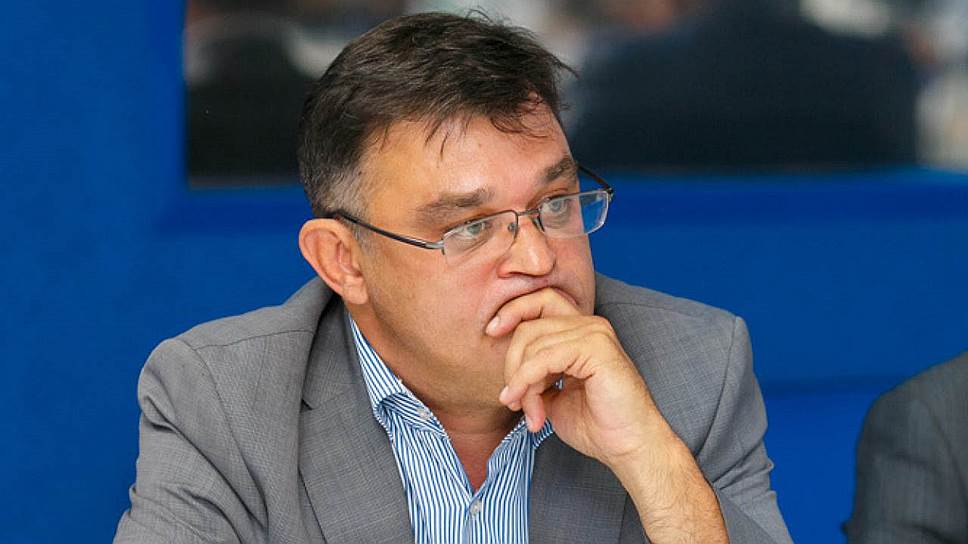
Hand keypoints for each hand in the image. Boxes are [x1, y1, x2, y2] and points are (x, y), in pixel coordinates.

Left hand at [487, 287, 727, 542]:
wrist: (629, 448)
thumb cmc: (598, 426)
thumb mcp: (554, 396)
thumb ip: (534, 375)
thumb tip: (509, 373)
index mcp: (582, 330)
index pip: (539, 302)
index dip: (512, 311)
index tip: (491, 332)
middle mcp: (590, 325)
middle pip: (530, 327)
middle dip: (512, 366)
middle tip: (513, 402)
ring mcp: (595, 333)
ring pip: (534, 344)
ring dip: (522, 383)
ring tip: (529, 413)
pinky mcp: (597, 348)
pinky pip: (545, 358)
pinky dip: (528, 382)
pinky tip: (530, 409)